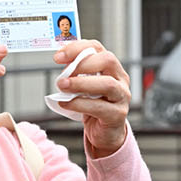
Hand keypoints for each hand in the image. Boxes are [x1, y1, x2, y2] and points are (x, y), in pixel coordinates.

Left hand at [53, 40, 130, 157]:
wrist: (105, 132)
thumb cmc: (94, 106)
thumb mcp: (84, 87)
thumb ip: (76, 75)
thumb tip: (61, 64)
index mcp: (111, 68)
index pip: (97, 48)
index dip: (77, 48)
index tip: (58, 56)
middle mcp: (120, 79)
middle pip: (107, 60)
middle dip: (83, 64)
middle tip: (63, 74)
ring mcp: (122, 97)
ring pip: (107, 84)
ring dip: (81, 84)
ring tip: (62, 87)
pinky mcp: (118, 115)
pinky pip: (100, 108)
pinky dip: (79, 104)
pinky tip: (66, 104)